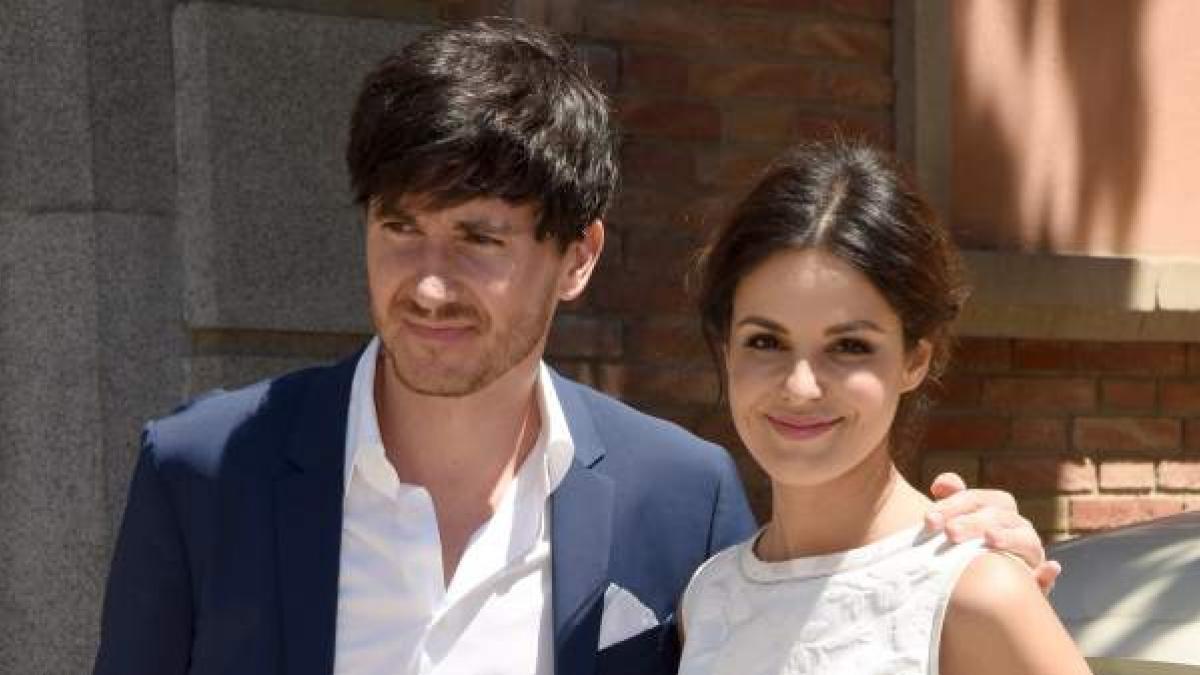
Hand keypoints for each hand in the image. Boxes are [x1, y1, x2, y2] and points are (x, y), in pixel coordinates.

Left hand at [924, 472, 1061, 594]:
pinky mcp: (1036, 580)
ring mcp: (1029, 552)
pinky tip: (1049, 568)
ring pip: (1024, 539)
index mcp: (995, 508)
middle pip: (998, 516)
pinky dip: (1047, 573)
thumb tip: (940, 484)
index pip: (977, 498)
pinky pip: (1045, 578)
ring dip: (1009, 538)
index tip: (928, 519)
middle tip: (949, 532)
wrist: (977, 588)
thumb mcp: (952, 524)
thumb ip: (948, 500)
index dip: (953, 503)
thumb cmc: (960, 547)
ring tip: (991, 539)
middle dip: (972, 522)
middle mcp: (1016, 526)